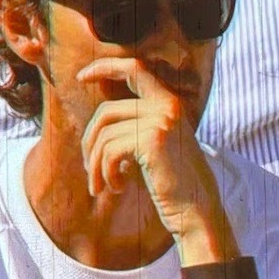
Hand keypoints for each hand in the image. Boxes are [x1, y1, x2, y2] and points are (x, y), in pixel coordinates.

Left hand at [78, 57, 227, 247]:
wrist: (195, 211)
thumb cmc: (173, 184)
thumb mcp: (155, 147)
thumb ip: (135, 127)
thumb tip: (97, 124)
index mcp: (169, 102)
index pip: (134, 68)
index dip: (105, 67)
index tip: (82, 77)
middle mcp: (167, 105)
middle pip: (106, 112)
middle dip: (89, 143)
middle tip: (89, 170)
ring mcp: (160, 120)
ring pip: (104, 135)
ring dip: (95, 165)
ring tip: (101, 186)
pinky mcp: (152, 140)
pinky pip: (109, 151)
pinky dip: (106, 173)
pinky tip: (118, 188)